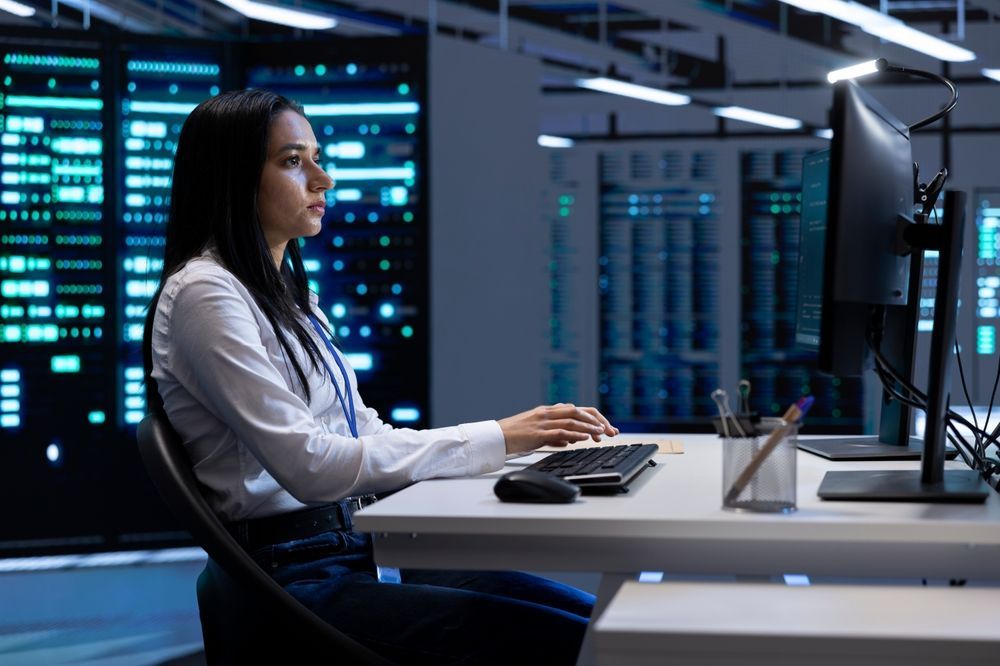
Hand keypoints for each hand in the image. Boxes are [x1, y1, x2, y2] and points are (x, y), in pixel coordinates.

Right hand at [497, 403, 618, 454]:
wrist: (496, 437)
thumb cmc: (516, 435)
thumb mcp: (538, 432)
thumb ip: (555, 434)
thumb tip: (570, 439)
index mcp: (548, 411)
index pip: (576, 410)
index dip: (593, 417)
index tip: (605, 427)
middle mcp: (548, 413)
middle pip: (578, 411)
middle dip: (597, 420)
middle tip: (610, 430)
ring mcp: (543, 421)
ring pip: (572, 419)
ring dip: (589, 426)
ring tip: (602, 433)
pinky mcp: (538, 432)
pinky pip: (560, 431)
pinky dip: (575, 434)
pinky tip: (584, 438)